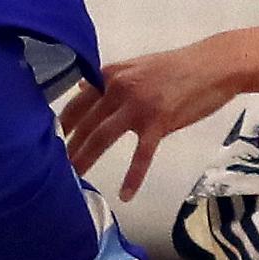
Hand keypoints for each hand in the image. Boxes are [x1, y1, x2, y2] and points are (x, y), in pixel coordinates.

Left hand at [61, 37, 243, 196]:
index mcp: (112, 75)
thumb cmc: (176, 68)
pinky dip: (133, 177)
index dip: (61, 124)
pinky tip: (125, 194)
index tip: (45, 141)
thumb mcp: (137, 67)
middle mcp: (119, 88)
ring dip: (86, 159)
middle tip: (50, 168)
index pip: (77, 102)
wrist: (213, 65)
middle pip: (85, 123)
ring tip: (74, 179)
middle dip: (67, 147)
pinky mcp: (159, 122)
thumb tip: (83, 89)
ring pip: (103, 137)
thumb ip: (110, 80)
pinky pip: (142, 155)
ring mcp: (139, 105)